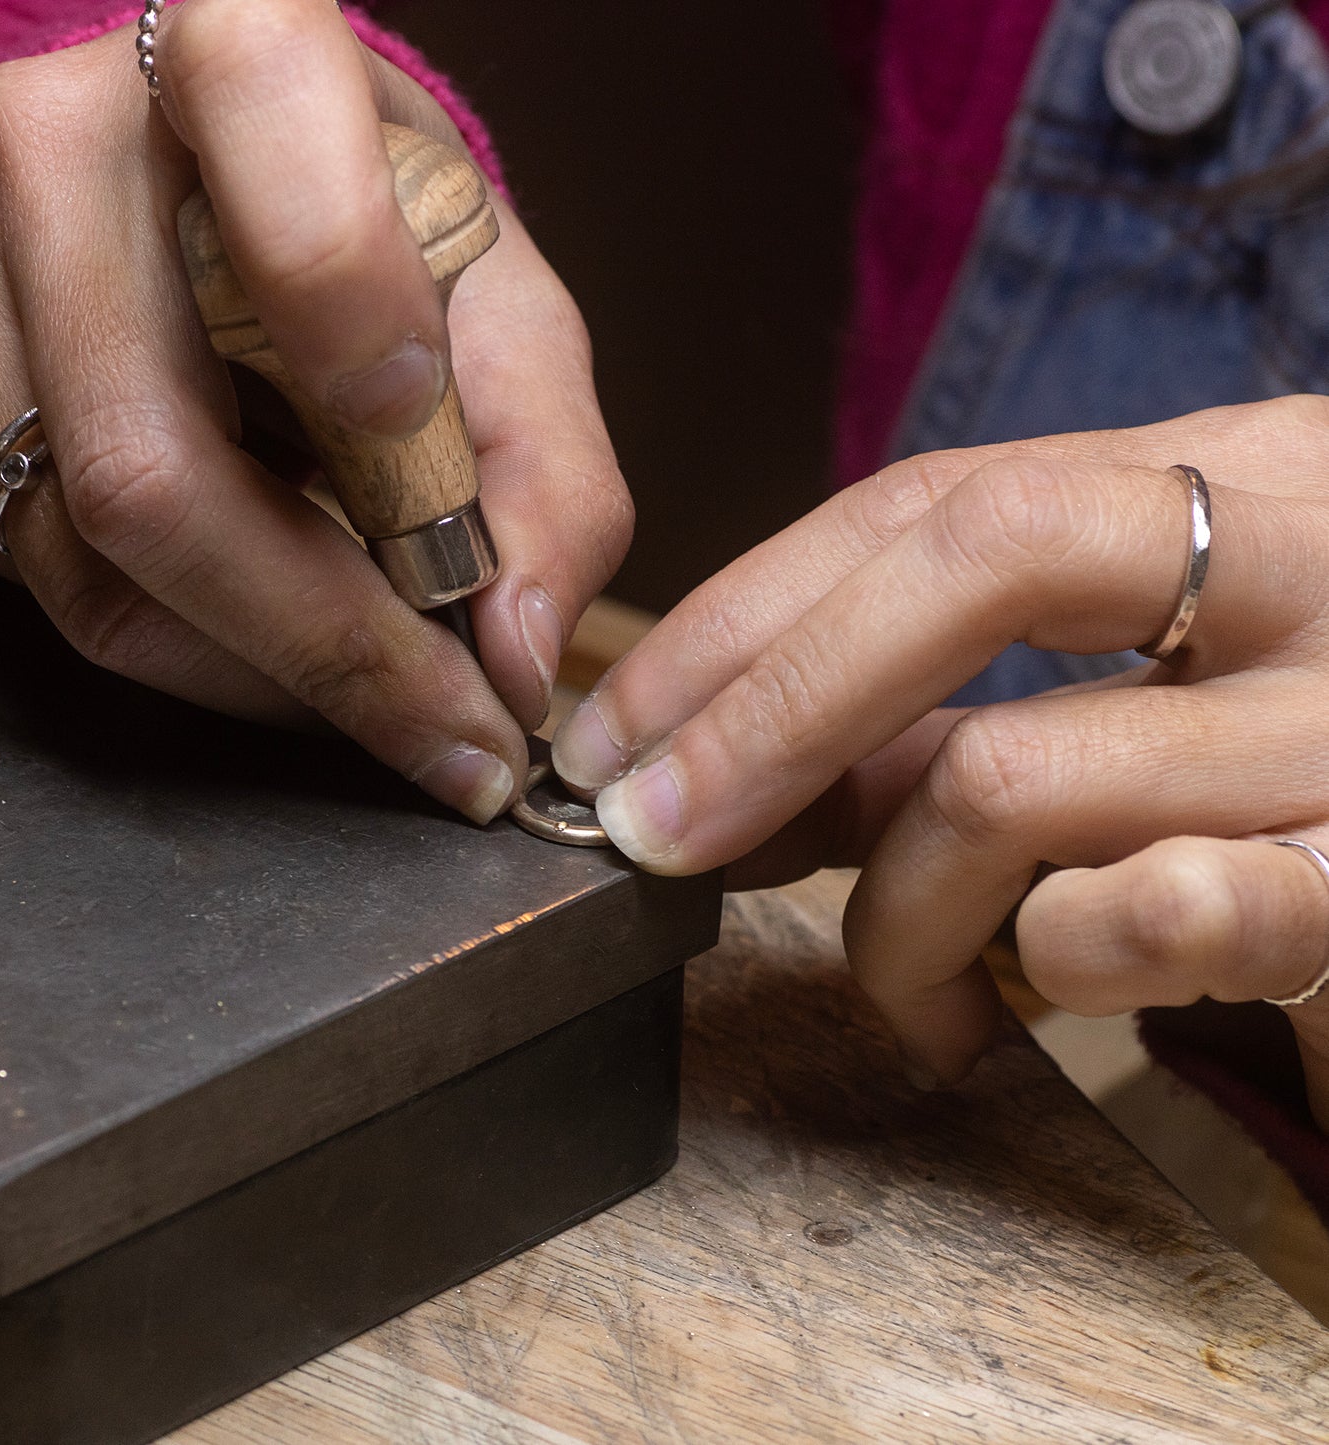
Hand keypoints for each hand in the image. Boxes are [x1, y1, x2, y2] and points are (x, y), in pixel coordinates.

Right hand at [0, 0, 628, 822]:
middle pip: (156, 461)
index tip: (426, 461)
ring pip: (96, 560)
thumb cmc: (390, 257)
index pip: (258, 104)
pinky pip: (49, 582)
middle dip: (333, 646)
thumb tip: (515, 657)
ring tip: (395, 699)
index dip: (344, 292)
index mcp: (232, 59)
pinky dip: (201, 656)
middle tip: (460, 738)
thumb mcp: (508, 323)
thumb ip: (550, 474)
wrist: (222, 217)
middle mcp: (58, 148)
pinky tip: (290, 649)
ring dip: (273, 675)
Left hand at [553, 396, 1328, 1121]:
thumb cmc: (1314, 761)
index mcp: (1232, 480)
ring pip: (1022, 771)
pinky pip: (1160, 912)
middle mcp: (1313, 556)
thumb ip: (962, 702)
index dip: (749, 615)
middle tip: (657, 833)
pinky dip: (1057, 966)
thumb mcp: (1151, 684)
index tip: (621, 731)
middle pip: (978, 553)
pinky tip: (1049, 999)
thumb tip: (727, 763)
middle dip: (770, 705)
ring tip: (916, 995)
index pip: (933, 500)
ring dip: (902, 912)